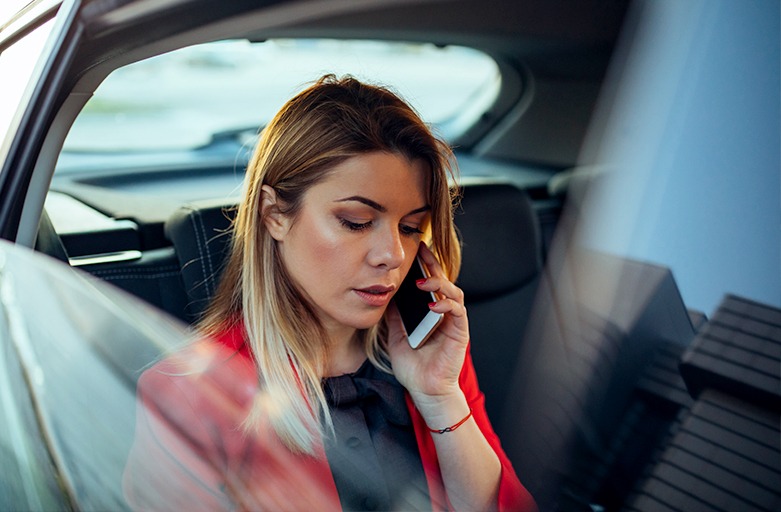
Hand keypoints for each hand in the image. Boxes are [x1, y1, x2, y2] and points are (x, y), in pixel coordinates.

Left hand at [385, 242, 469, 406]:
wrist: (425, 391)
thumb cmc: (413, 368)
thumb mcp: (396, 336)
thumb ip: (394, 317)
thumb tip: (385, 295)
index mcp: (430, 312)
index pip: (428, 283)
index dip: (423, 265)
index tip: (412, 250)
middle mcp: (443, 313)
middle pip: (442, 281)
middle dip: (432, 264)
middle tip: (420, 250)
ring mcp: (453, 322)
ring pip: (453, 292)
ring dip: (439, 284)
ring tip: (423, 282)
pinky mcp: (460, 332)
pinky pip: (458, 312)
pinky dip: (447, 305)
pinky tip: (434, 304)